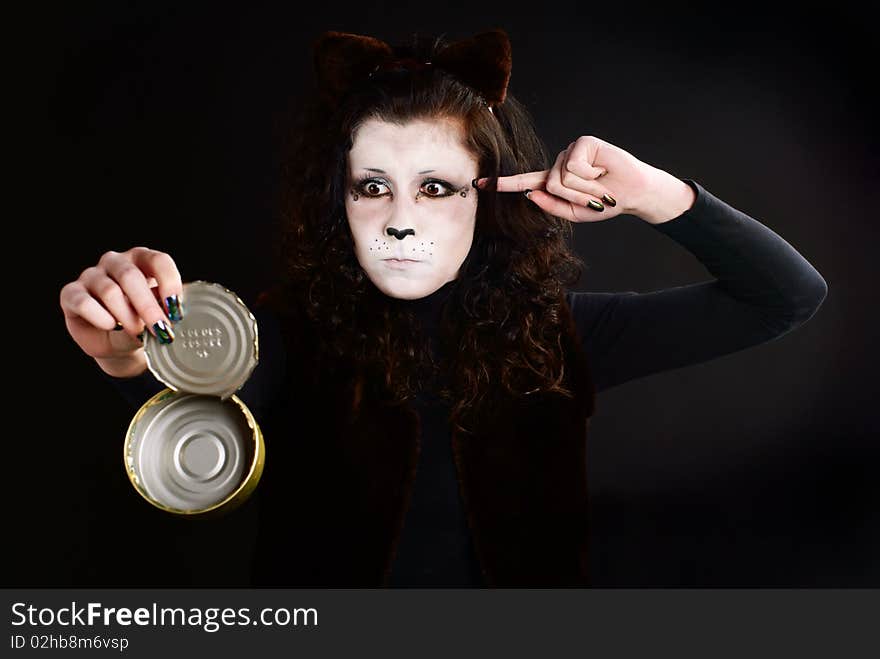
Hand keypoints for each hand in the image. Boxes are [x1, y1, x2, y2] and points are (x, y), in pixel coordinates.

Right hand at [59, 247, 183, 377]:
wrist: (115, 343)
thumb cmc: (141, 324)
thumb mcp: (155, 319)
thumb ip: (160, 315)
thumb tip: (164, 322)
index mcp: (142, 260)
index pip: (158, 261)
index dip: (169, 283)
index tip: (176, 309)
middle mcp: (116, 262)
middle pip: (131, 276)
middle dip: (148, 306)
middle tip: (159, 328)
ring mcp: (91, 275)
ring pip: (109, 290)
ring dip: (126, 315)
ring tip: (136, 332)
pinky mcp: (71, 293)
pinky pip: (83, 302)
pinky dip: (100, 317)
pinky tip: (111, 326)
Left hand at [476, 135, 692, 223]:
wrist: (633, 193)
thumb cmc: (605, 202)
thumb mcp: (574, 213)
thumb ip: (551, 206)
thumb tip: (530, 194)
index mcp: (553, 182)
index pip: (524, 182)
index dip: (503, 183)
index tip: (480, 184)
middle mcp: (559, 164)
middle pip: (549, 185)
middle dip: (574, 198)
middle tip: (595, 197)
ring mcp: (570, 151)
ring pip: (561, 177)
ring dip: (583, 188)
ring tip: (600, 185)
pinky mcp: (582, 143)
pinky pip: (573, 166)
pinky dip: (589, 176)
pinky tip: (602, 170)